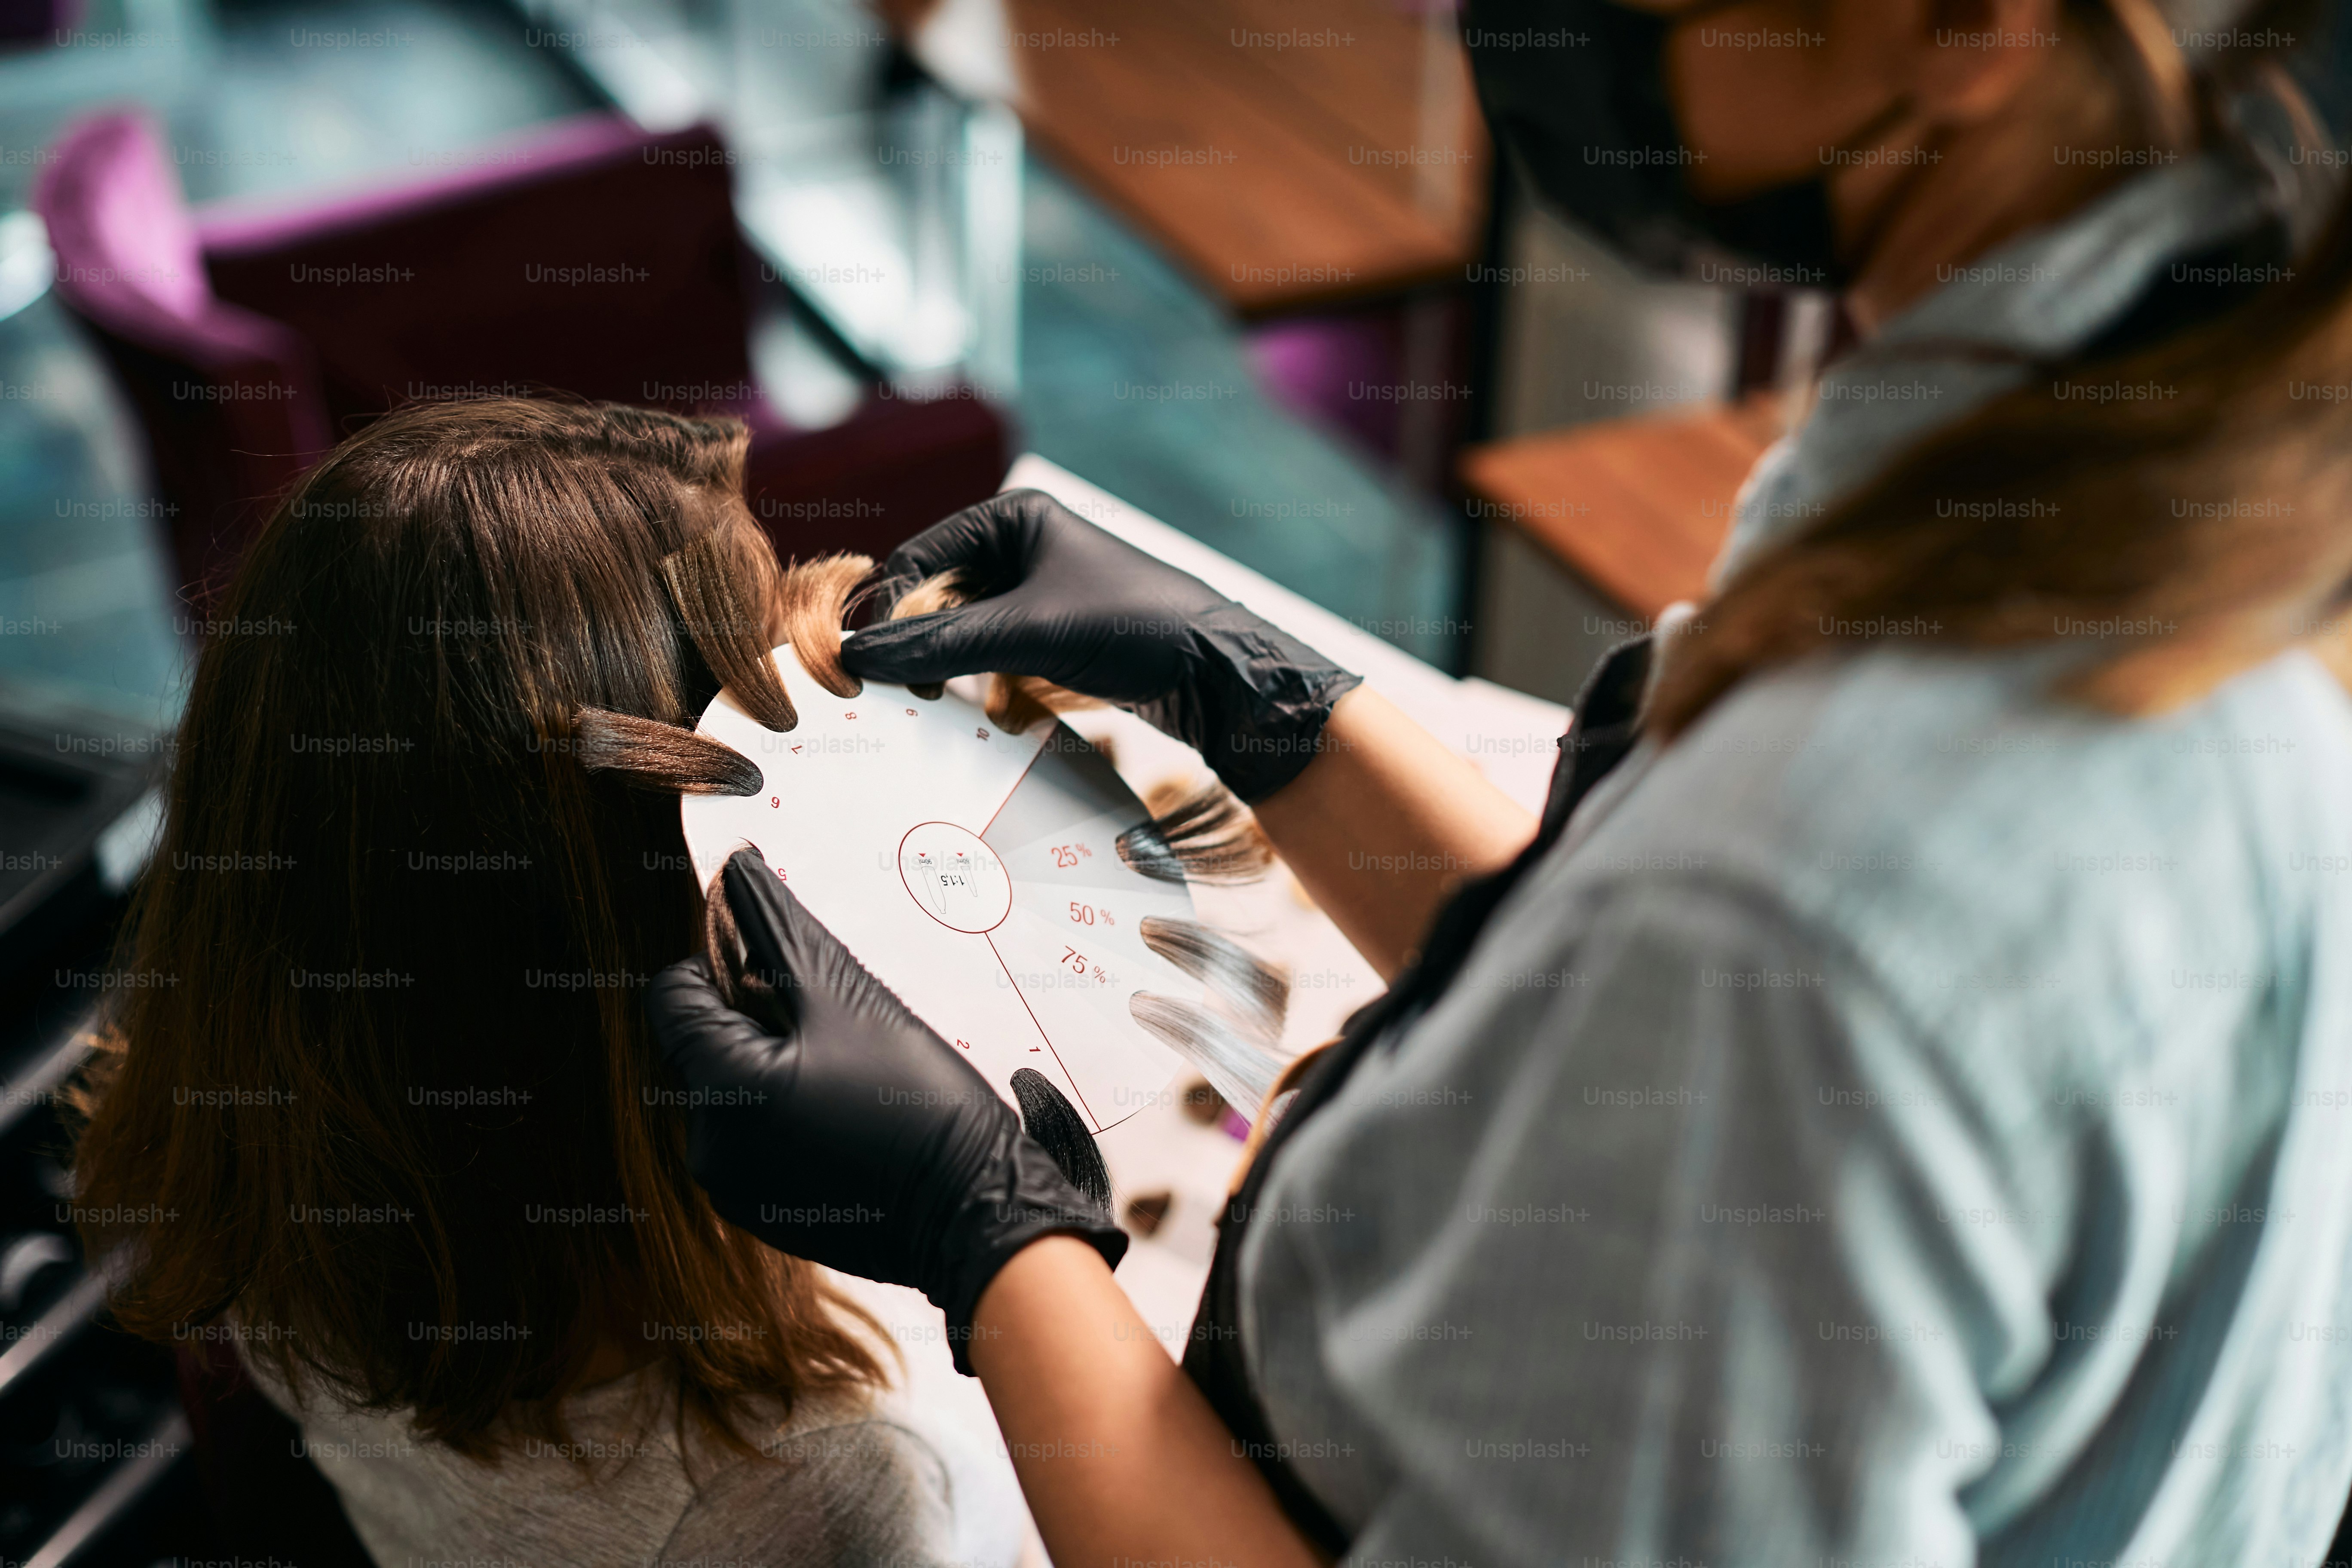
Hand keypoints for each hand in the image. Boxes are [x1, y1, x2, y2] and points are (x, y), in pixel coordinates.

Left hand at [644, 849, 1125, 1367]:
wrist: (973, 1210)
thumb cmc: (919, 1108)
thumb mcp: (849, 997)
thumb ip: (779, 931)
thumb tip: (737, 871)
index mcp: (720, 1091)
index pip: (672, 997)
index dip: (721, 963)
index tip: (782, 972)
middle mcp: (709, 1147)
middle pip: (701, 1043)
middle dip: (755, 1018)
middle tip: (832, 1024)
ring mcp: (734, 1188)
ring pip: (730, 1089)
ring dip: (773, 1063)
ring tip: (848, 1072)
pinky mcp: (764, 1211)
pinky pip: (753, 1135)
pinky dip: (786, 1110)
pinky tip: (847, 1111)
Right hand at [842, 489, 1362, 802]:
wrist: (1217, 674)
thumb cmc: (1133, 627)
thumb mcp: (1027, 633)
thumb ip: (938, 644)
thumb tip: (855, 657)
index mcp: (1012, 516)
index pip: (916, 558)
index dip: (884, 611)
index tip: (859, 664)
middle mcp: (1021, 545)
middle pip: (934, 595)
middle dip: (918, 643)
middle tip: (902, 692)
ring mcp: (1037, 591)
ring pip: (961, 631)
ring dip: (950, 668)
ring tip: (941, 701)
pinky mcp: (1053, 634)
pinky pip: (993, 656)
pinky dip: (984, 683)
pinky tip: (999, 709)